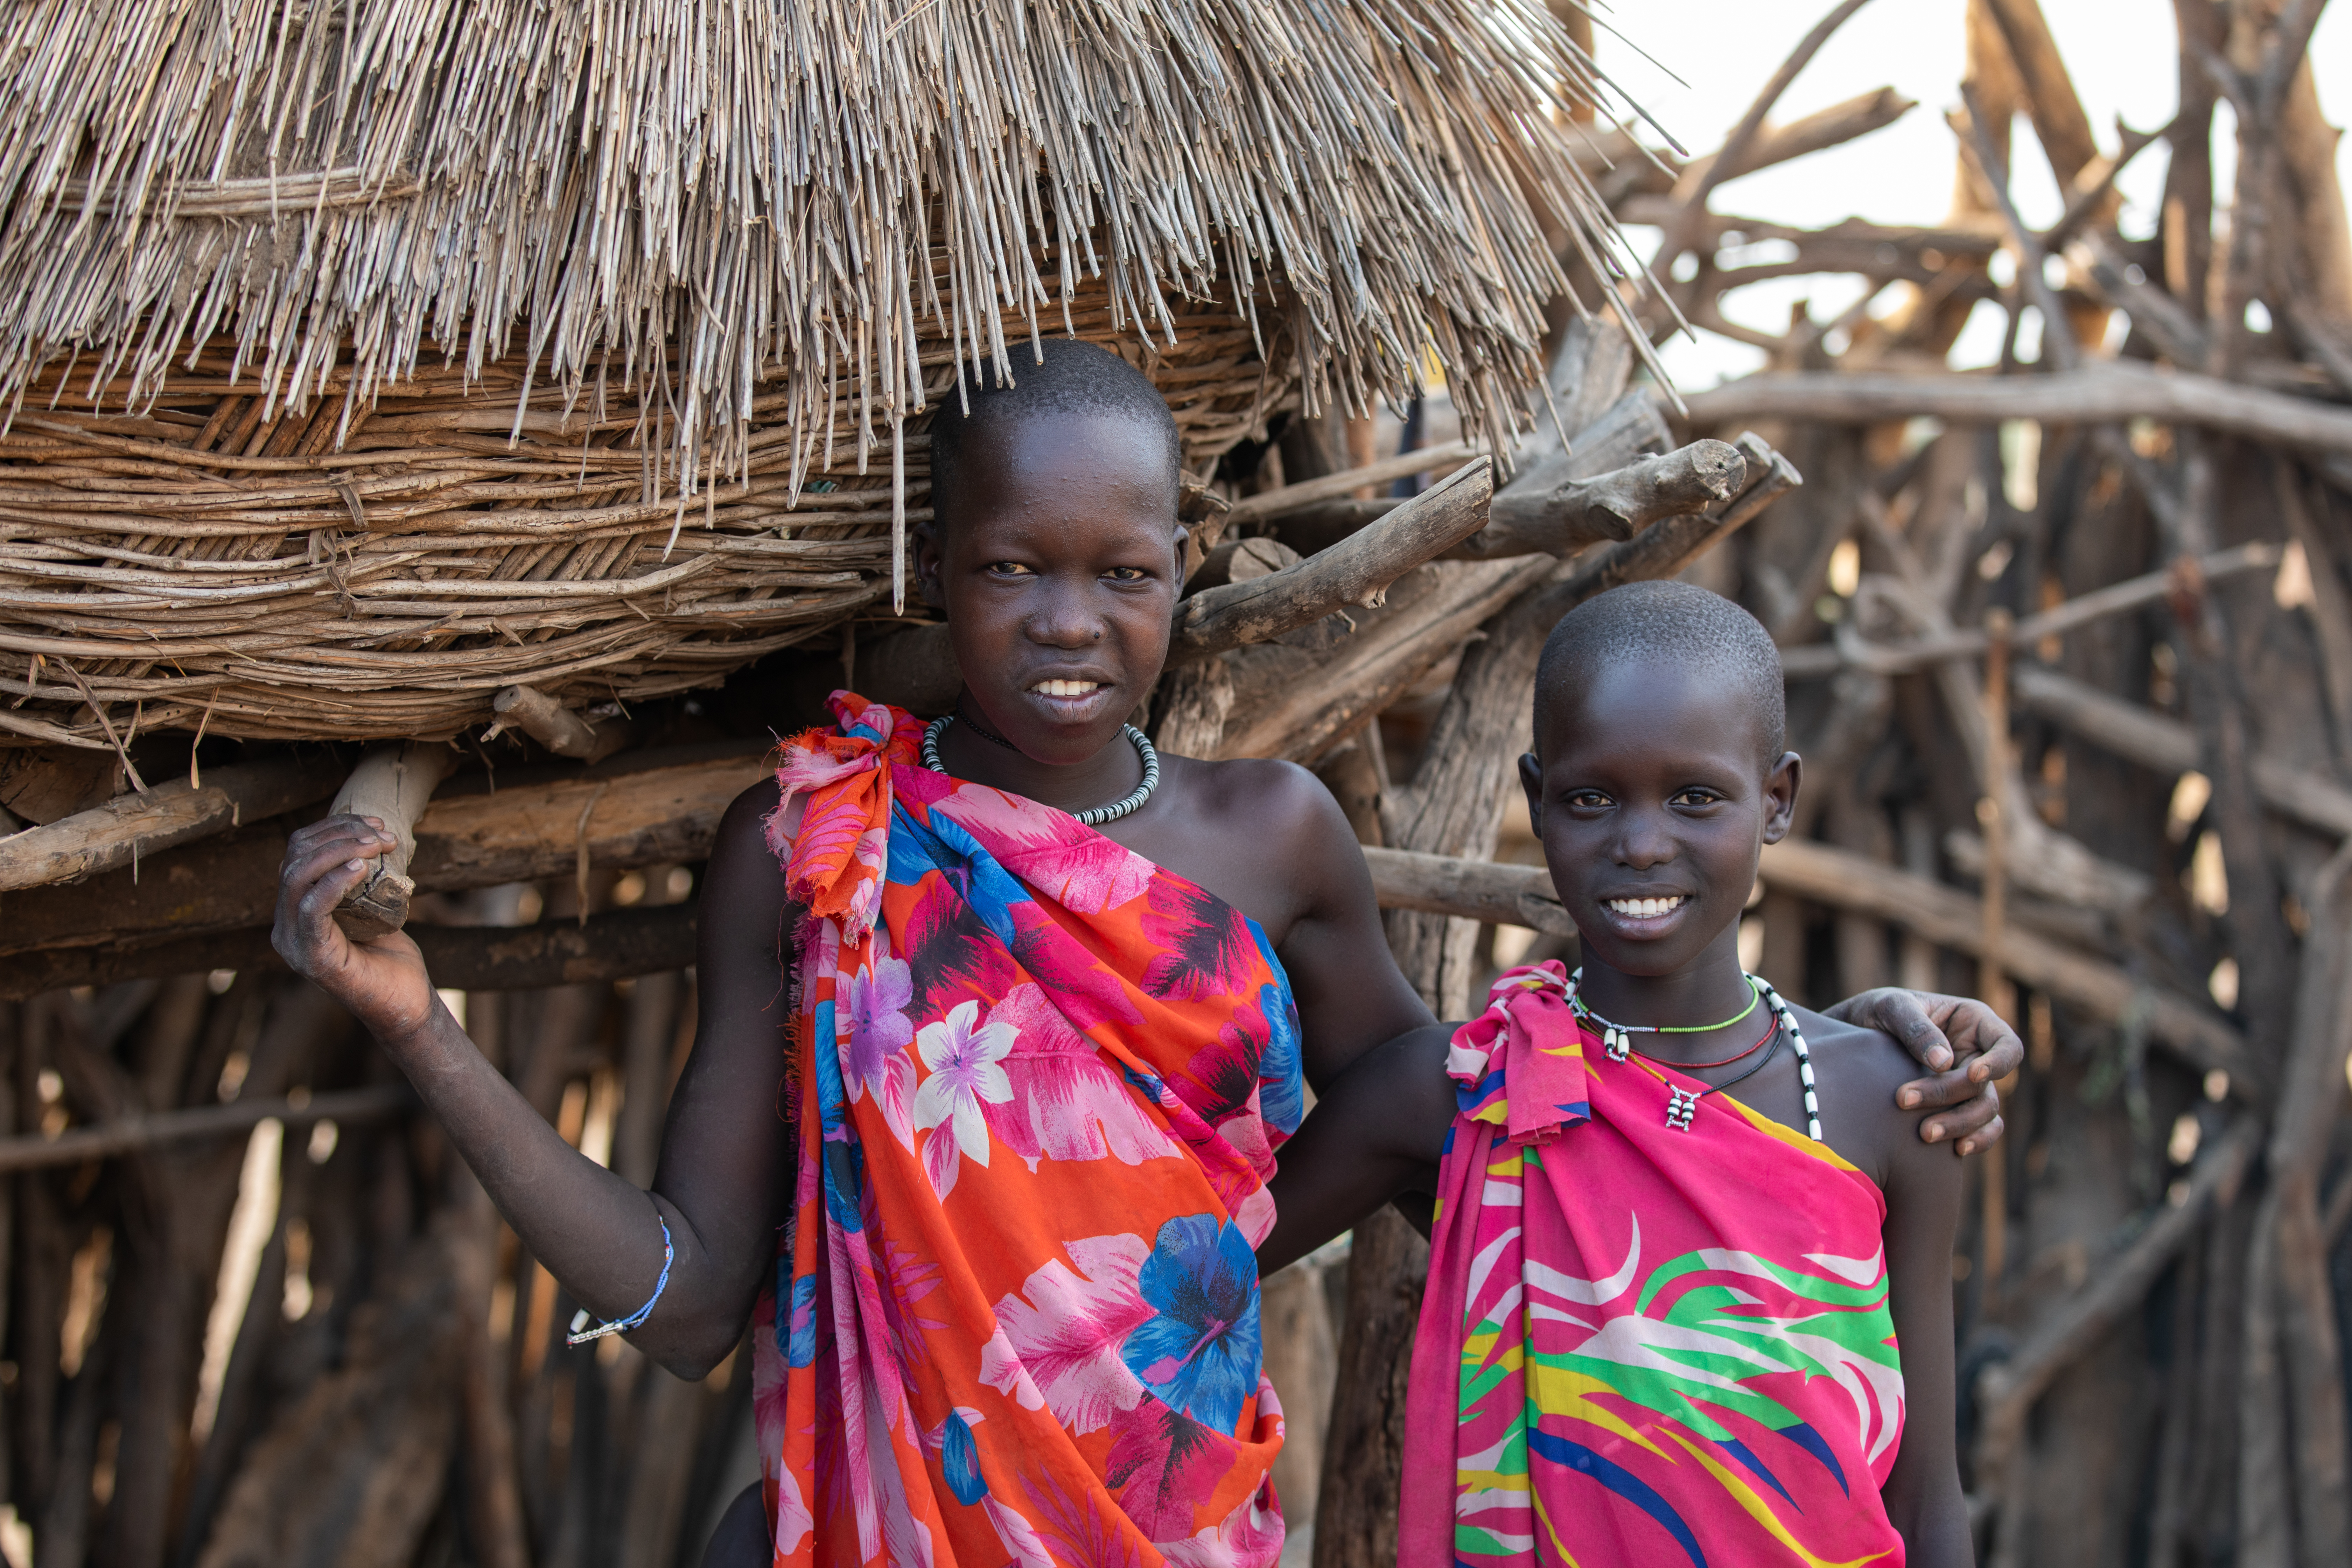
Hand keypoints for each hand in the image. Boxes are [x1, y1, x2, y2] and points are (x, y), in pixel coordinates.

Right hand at [271, 814, 439, 1044]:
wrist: (405, 1004)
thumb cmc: (390, 956)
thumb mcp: (369, 908)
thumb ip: (356, 882)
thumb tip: (366, 839)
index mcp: (293, 912)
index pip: (296, 853)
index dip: (332, 829)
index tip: (373, 822)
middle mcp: (285, 927)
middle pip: (294, 860)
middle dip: (339, 836)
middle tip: (381, 834)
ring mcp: (294, 943)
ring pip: (297, 878)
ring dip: (340, 852)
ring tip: (376, 844)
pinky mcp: (312, 958)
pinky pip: (311, 909)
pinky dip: (334, 882)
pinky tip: (360, 867)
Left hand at [1823, 989, 2021, 1155]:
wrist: (1851, 1039)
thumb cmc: (1876, 1013)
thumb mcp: (1890, 1007)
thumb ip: (1916, 1028)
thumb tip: (1944, 1062)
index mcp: (1973, 1022)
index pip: (2007, 1045)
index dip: (1998, 1063)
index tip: (1972, 1074)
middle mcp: (1978, 1055)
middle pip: (1986, 1084)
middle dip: (1950, 1095)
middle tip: (1905, 1100)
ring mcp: (1969, 1084)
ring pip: (1984, 1111)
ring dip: (1958, 1123)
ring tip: (1923, 1133)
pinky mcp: (1957, 1108)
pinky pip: (1981, 1129)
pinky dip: (1975, 1141)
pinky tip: (1955, 1150)